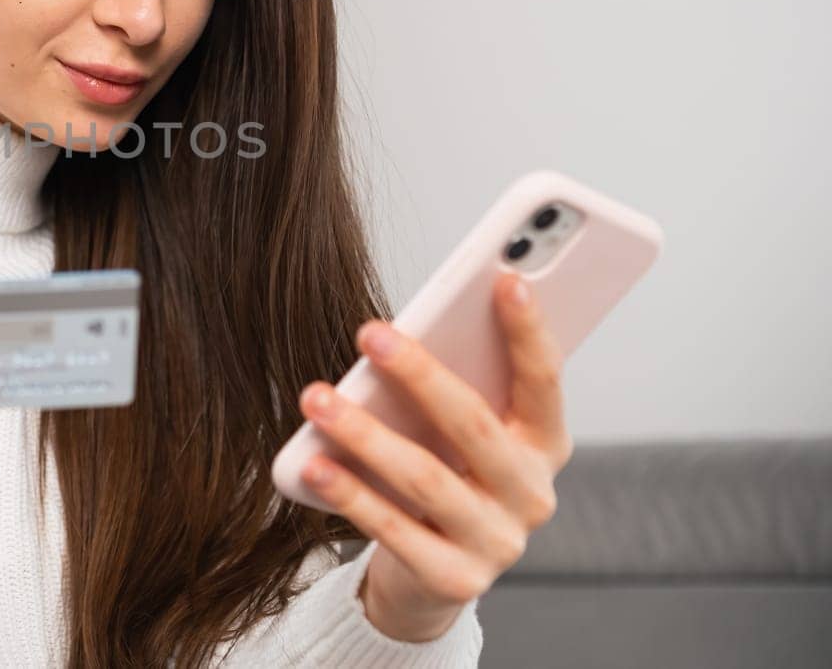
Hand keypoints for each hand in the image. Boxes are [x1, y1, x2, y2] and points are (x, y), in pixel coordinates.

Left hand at [296, 272, 572, 641]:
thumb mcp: (456, 431)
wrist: (429, 576)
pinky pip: (394, 530)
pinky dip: (350, 494)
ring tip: (317, 397)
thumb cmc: (443, 472)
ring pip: (426, 478)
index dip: (530, 332)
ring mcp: (497, 542)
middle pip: (474, 426)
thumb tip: (402, 330)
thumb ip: (452, 386)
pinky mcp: (456, 580)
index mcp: (543, 445)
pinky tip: (314, 464)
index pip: (544, 382)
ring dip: (366, 434)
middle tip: (369, 332)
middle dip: (420, 374)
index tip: (506, 280)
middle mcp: (531, 495)